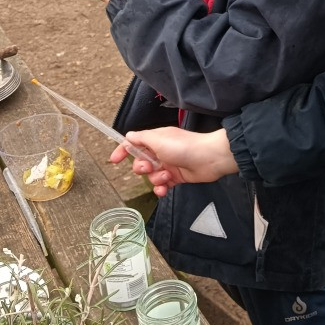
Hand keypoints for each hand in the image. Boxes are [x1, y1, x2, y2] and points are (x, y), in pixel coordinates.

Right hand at [110, 127, 236, 195]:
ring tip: (166, 176)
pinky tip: (164, 189)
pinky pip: (162, 185)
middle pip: (141, 163)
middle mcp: (161, 152)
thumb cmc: (184, 146)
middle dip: (142, 168)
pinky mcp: (176, 177)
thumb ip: (141, 138)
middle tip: (150, 167)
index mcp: (155, 139)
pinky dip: (161, 188)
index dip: (123, 151)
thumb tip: (127, 135)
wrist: (209, 158)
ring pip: (151, 176)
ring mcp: (169, 165)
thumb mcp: (158, 139)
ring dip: (155, 178)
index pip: (134, 144)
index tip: (114, 160)